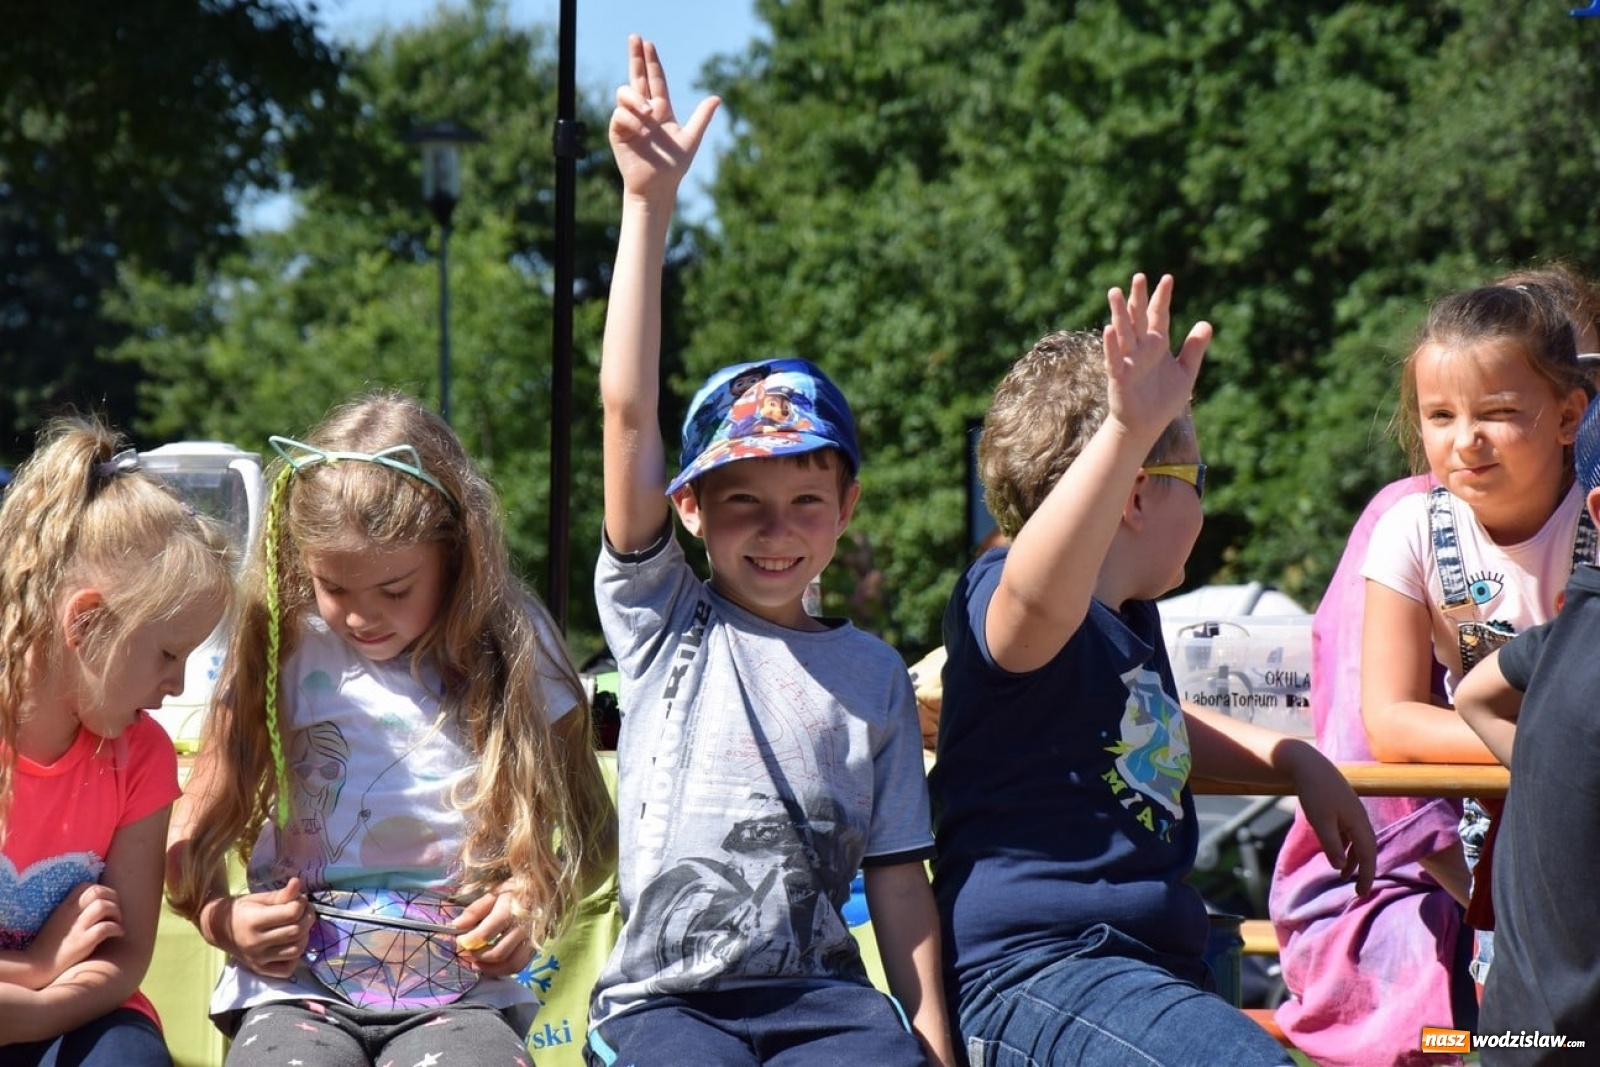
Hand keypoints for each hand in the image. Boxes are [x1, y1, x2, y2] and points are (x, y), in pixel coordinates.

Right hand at [25, 881, 121, 985]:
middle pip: (97, 891)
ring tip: (117, 922)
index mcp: (64, 907)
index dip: (102, 890)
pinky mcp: (82, 942)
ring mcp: (76, 928)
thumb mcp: (58, 920)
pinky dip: (116, 929)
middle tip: (115, 911)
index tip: (107, 901)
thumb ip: (74, 910)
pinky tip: (118, 934)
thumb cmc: (50, 945)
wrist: (37, 966)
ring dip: (116, 912)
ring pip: (102, 906)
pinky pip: (104, 928)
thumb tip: (98, 903)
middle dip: (113, 898)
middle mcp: (70, 914)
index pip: (86, 886)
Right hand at [207, 877, 312, 978]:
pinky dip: (295, 957)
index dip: (301, 904)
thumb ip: (280, 894)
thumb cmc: (241, 910)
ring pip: (296, 950)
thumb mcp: (259, 898)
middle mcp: (255, 943)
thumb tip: (297, 883)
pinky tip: (290, 944)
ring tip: (299, 926)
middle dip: (307, 918)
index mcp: (253, 921)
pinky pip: (287, 969)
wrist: (219, 930)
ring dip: (304, 936)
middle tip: (304, 911)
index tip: (299, 900)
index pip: (291, 913)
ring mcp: (258, 959)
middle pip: (296, 932)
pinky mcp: (260, 970)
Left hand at [453, 885, 535, 978]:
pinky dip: (504, 970)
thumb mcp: (494, 892)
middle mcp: (523, 927)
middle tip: (466, 953)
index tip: (458, 941)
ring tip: (476, 964)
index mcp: (509, 909)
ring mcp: (532, 938)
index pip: (485, 934)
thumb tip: (456, 926)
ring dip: (490, 969)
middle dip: (477, 957)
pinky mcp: (538, 945)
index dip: (468, 942)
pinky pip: (521, 965)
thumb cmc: (516, 888)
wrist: (546, 887)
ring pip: (511, 964)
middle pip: (497, 953)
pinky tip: (492, 966)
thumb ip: (475, 910)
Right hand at [608, 34, 720, 202]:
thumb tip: (717, 98)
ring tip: (650, 113)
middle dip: (635, 57)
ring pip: (625, 93)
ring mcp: (629, 120)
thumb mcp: (691, 139)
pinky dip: (632, 120)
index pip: (655, 80)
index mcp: (661, 110)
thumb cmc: (674, 166)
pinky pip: (620, 115)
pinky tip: (642, 131)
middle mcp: (643, 111)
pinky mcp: (618, 132)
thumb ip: (701, 117)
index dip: (651, 62)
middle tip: (634, 37)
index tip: (648, 43)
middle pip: (637, 77)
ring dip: (637, 99)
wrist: (658, 186)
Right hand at [1102, 273, 1210, 444]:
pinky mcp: (1119, 377)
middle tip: (1139, 276)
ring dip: (1119, 313)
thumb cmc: (1163, 400)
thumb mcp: (1186, 372)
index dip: (1162, 298)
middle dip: (1138, 298)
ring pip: (1123, 333)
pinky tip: (1109, 329)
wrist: (1146, 426)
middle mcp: (1141, 349)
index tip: (1168, 278)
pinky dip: (1111, 345)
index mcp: (1157, 344)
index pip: (1158, 316)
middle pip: (1138, 318)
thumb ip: (1194, 349)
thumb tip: (1206, 324)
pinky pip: (1114, 359)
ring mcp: (1128, 361)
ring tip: (1115, 292)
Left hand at [1281, 742, 1377, 895]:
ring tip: (1343, 874)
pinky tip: (1337, 853)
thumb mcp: (1320, 822)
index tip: (1362, 893)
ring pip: (1357, 841)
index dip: (1367, 875)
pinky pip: (1349, 832)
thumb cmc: (1314, 792)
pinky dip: (1346, 846)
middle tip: (1358, 890)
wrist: (1308, 764)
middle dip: (1364, 870)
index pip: (1368, 855)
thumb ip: (1332, 845)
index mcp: (1359, 822)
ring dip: (1353, 858)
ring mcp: (1352, 812)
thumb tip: (1340, 866)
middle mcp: (1360, 818)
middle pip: (1367, 849)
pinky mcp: (1342, 807)